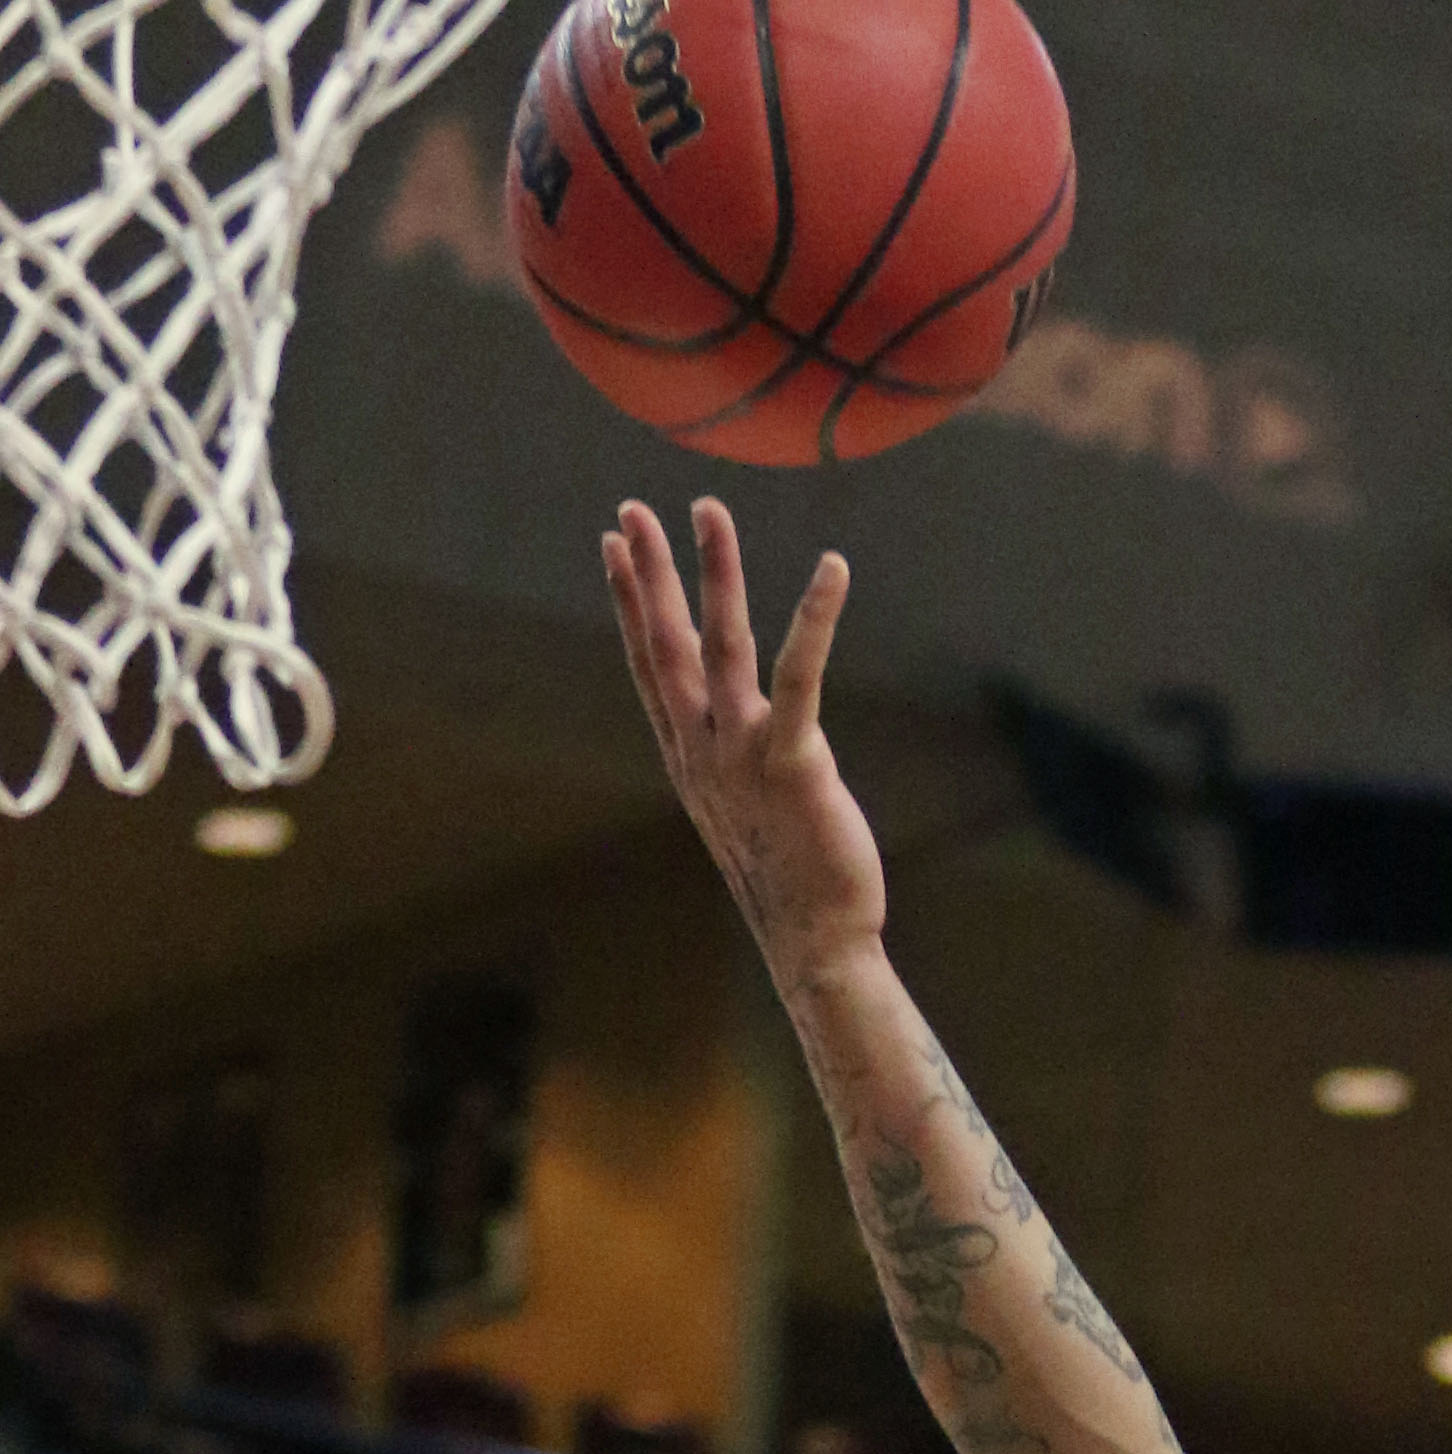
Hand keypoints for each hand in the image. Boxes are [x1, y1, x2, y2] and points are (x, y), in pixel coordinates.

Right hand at [603, 497, 886, 996]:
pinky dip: (814, 618)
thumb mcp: (744, 813)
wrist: (813, 944)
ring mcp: (742, 756)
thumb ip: (735, 764)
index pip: (649, 667)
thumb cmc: (789, 880)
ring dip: (712, 572)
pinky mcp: (793, 763)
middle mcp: (704, 751)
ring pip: (721, 645)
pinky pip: (798, 677)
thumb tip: (744, 736)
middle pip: (667, 645)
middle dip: (648, 573)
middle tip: (633, 508)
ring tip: (707, 509)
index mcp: (689, 759)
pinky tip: (831, 569)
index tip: (616, 546)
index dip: (630, 603)